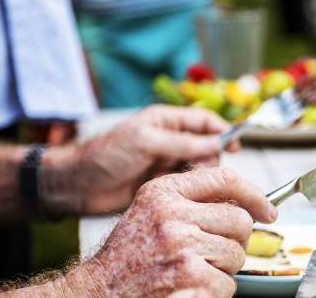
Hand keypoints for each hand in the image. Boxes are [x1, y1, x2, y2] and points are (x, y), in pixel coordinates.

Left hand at [42, 105, 240, 215]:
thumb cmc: (105, 155)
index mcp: (165, 121)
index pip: (203, 120)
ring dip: (199, 175)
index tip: (237, 145)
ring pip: (198, 167)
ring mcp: (165, 162)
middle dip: (210, 158)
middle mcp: (169, 140)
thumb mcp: (144, 141)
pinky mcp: (162, 184)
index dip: (222, 131)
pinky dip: (190, 189)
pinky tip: (182, 194)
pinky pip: (186, 185)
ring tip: (187, 183)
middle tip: (202, 170)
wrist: (78, 185)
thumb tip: (215, 143)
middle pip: (206, 146)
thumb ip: (181, 143)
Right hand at [59, 168, 276, 296]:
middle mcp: (172, 213)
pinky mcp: (189, 274)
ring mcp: (181, 243)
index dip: (255, 195)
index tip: (268, 211)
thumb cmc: (128, 256)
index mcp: (164, 191)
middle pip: (239, 220)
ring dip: (222, 270)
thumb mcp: (150, 212)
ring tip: (192, 272)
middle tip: (212, 255)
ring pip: (236, 254)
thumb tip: (243, 203)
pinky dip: (215, 292)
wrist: (99, 291)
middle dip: (234, 242)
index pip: (225, 179)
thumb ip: (189, 201)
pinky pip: (227, 283)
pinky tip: (190, 288)